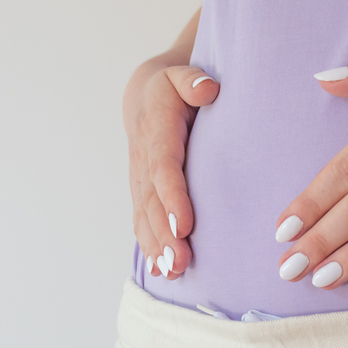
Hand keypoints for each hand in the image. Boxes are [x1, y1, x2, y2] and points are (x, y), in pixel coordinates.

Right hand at [124, 55, 218, 278]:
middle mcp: (144, 161)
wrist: (145, 98)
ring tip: (172, 273)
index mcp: (157, 132)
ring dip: (156, 248)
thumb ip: (193, 80)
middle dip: (164, 235)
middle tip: (179, 263)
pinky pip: (142, 222)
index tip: (183, 225)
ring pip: (145, 218)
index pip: (163, 168)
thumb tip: (208, 89)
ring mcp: (140, 181)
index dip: (171, 197)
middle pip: (153, 203)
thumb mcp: (182, 74)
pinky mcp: (142, 194)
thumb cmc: (173, 87)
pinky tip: (160, 272)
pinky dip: (149, 248)